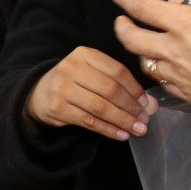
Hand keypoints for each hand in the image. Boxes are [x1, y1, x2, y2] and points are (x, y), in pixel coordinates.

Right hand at [25, 46, 152, 140]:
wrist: (40, 93)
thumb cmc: (76, 82)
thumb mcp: (94, 74)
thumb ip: (121, 85)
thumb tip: (150, 104)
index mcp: (85, 54)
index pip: (117, 71)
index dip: (135, 89)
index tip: (146, 103)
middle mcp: (71, 68)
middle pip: (110, 90)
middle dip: (131, 107)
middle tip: (144, 119)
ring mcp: (62, 88)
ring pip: (100, 107)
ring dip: (122, 121)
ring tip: (138, 129)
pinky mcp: (57, 108)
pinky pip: (90, 121)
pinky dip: (109, 130)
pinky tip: (122, 135)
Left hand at [107, 0, 190, 107]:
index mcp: (185, 25)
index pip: (142, 7)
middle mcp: (173, 49)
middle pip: (130, 38)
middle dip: (122, 27)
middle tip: (122, 20)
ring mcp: (177, 75)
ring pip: (144, 62)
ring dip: (141, 52)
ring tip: (146, 46)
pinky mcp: (185, 94)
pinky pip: (163, 82)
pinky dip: (161, 74)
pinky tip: (170, 71)